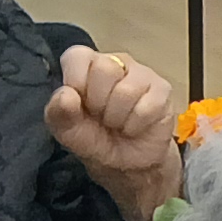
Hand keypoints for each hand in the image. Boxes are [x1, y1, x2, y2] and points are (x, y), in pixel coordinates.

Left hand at [49, 45, 183, 220]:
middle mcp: (116, 64)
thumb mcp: (68, 132)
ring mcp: (142, 75)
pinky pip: (146, 106)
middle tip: (101, 116)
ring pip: (126, 90)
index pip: (77, 55)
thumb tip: (66, 94)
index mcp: (86, 67)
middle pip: (104, 69)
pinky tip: (135, 127)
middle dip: (98, 102)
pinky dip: (135, 125)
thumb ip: (58, 113)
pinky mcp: (163, 91)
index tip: (79, 104)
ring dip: (117, 118)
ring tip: (117, 123)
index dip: (76, 80)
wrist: (129, 165)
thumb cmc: (96, 140)